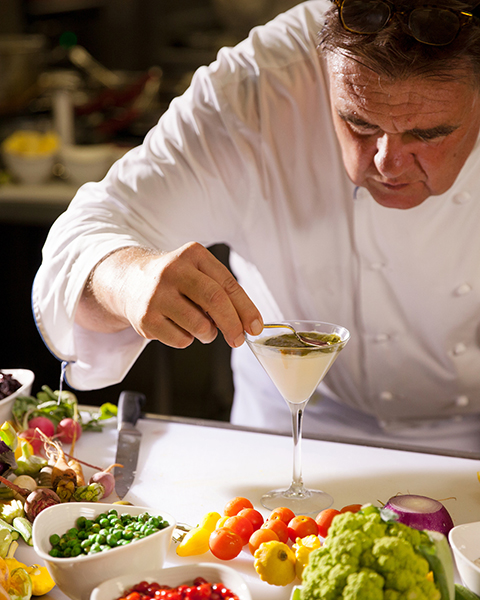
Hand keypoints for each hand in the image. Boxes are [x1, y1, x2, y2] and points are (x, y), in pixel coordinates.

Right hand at [76, 242, 262, 348]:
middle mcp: (173, 271)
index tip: (255, 327)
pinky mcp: (145, 318)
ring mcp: (156, 295)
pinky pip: (181, 340)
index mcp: (193, 255)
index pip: (227, 284)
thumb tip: (248, 324)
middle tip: (238, 340)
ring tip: (200, 326)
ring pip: (199, 326)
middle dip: (233, 324)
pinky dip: (186, 340)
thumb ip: (221, 292)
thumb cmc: (174, 281)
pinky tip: (176, 326)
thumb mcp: (197, 272)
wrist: (128, 282)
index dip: (246, 308)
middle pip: (214, 300)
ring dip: (208, 334)